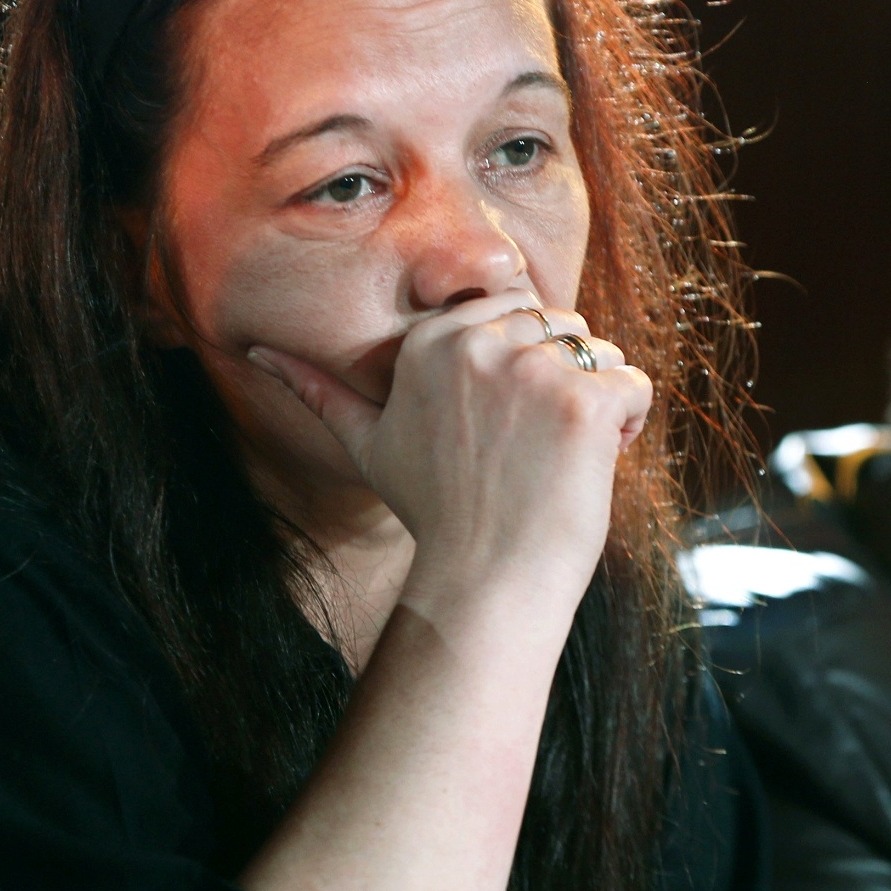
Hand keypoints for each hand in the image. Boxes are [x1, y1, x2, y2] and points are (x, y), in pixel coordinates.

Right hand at [247, 290, 651, 613]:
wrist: (485, 581)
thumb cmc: (436, 513)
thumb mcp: (368, 444)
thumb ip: (319, 391)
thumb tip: (256, 353)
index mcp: (431, 341)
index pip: (514, 309)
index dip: (522, 368)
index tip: (501, 428)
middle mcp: (480, 343)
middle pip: (561, 325)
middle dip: (562, 380)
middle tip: (530, 450)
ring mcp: (534, 371)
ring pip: (601, 352)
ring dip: (595, 402)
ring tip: (557, 459)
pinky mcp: (585, 401)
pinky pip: (634, 386)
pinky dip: (626, 427)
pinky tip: (590, 467)